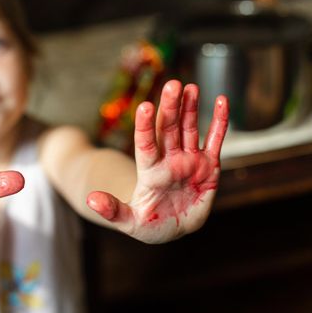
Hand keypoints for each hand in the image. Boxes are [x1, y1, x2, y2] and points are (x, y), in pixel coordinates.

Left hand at [87, 80, 228, 243]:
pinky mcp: (209, 166)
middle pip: (169, 130)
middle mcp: (169, 161)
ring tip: (190, 86)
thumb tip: (90, 200)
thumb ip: (112, 210)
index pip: (146, 144)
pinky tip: (221, 101)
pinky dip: (220, 122)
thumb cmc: (148, 225)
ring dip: (190, 108)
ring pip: (190, 129)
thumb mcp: (129, 221)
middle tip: (173, 84)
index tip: (145, 107)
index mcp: (150, 172)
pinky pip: (215, 140)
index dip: (146, 127)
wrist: (172, 228)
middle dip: (170, 107)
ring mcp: (189, 161)